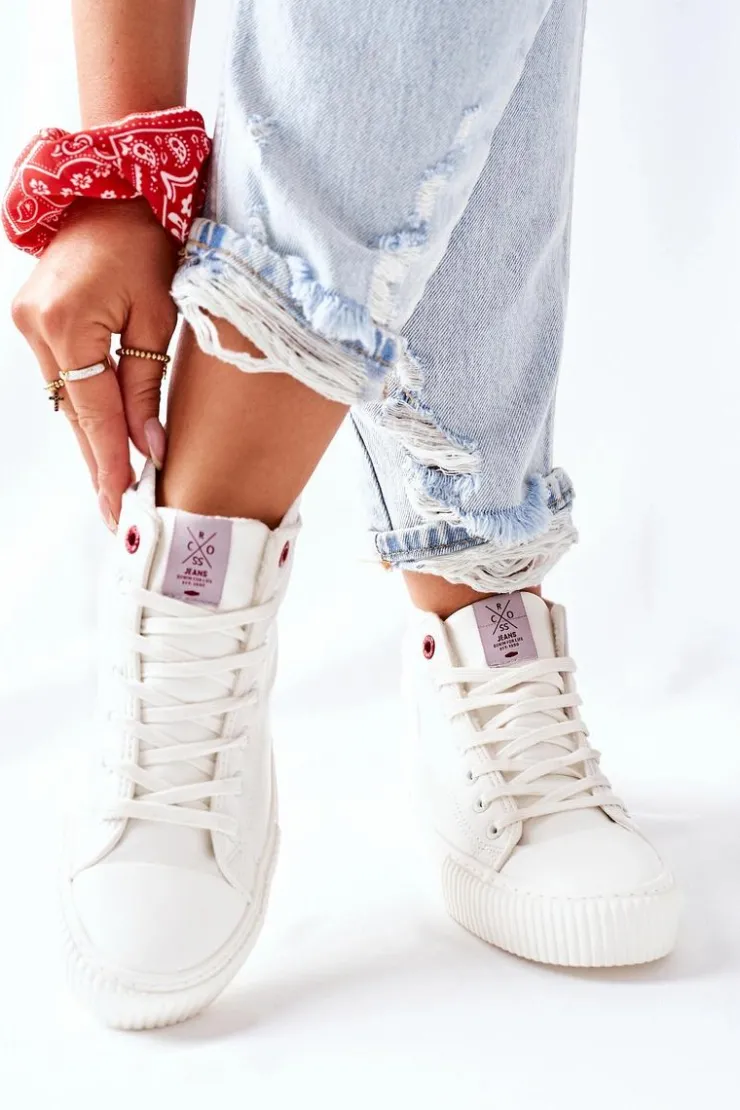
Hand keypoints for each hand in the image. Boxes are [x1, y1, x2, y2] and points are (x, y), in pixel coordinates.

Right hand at [11, 197, 178, 527]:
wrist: (115, 188)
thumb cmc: (149, 242)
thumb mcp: (159, 316)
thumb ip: (149, 387)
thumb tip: (152, 449)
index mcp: (69, 323)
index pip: (95, 413)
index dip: (111, 463)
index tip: (121, 507)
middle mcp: (37, 327)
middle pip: (74, 415)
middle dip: (99, 465)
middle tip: (117, 515)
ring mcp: (28, 323)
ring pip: (67, 401)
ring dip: (93, 440)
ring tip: (115, 488)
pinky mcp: (34, 320)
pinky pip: (64, 379)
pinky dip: (85, 409)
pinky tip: (103, 440)